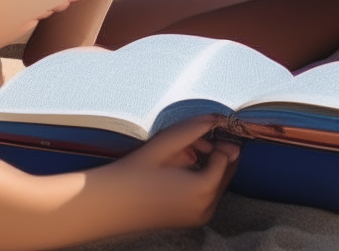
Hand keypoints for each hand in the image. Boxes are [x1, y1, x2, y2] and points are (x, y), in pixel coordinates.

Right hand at [116, 116, 240, 230]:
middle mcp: (205, 207)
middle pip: (228, 171)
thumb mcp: (163, 146)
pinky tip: (183, 172)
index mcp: (200, 190)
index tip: (199, 137)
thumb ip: (192, 130)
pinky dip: (204, 179)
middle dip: (217, 153)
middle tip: (196, 144)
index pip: (226, 157)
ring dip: (211, 165)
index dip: (215, 142)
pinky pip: (210, 194)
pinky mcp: (193, 219)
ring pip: (220, 182)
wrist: (111, 205)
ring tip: (186, 157)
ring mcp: (200, 216)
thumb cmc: (134, 173)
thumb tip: (215, 119)